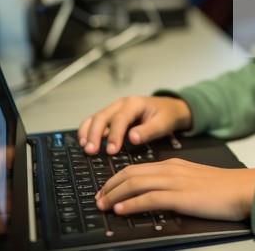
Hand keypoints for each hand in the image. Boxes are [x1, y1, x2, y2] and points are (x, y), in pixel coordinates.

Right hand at [77, 96, 191, 155]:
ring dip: (88, 132)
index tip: (111, 151)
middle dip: (95, 134)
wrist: (169, 108)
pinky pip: (95, 121)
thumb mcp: (162, 124)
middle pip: (102, 117)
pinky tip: (84, 142)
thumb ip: (148, 131)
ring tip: (85, 148)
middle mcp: (121, 103)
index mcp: (134, 103)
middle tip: (91, 151)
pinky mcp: (111, 115)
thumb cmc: (166, 116)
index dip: (114, 135)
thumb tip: (132, 139)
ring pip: (95, 118)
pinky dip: (87, 130)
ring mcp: (114, 108)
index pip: (120, 119)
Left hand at [95, 159, 254, 221]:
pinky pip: (149, 198)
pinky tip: (121, 210)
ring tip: (103, 205)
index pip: (137, 168)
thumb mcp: (194, 181)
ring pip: (135, 183)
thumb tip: (156, 196)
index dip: (117, 179)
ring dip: (115, 195)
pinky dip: (131, 204)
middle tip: (98, 198)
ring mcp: (175, 182)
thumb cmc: (223, 189)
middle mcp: (171, 169)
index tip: (106, 190)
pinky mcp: (181, 196)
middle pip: (130, 173)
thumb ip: (175, 184)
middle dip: (110, 186)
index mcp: (174, 164)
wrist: (243, 188)